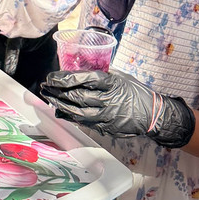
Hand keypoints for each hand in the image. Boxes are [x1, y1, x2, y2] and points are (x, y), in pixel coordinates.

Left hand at [40, 70, 195, 148]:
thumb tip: (81, 71)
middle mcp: (108, 101)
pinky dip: (71, 116)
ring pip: (78, 112)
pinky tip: (60, 111)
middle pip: (77, 96)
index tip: (52, 76)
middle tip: (45, 86)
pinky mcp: (106, 128)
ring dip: (60, 105)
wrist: (154, 115)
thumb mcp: (121, 77)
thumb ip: (102, 76)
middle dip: (58, 92)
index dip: (66, 78)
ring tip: (48, 98)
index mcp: (112, 84)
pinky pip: (85, 122)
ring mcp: (107, 116)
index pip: (84, 79)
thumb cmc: (137, 92)